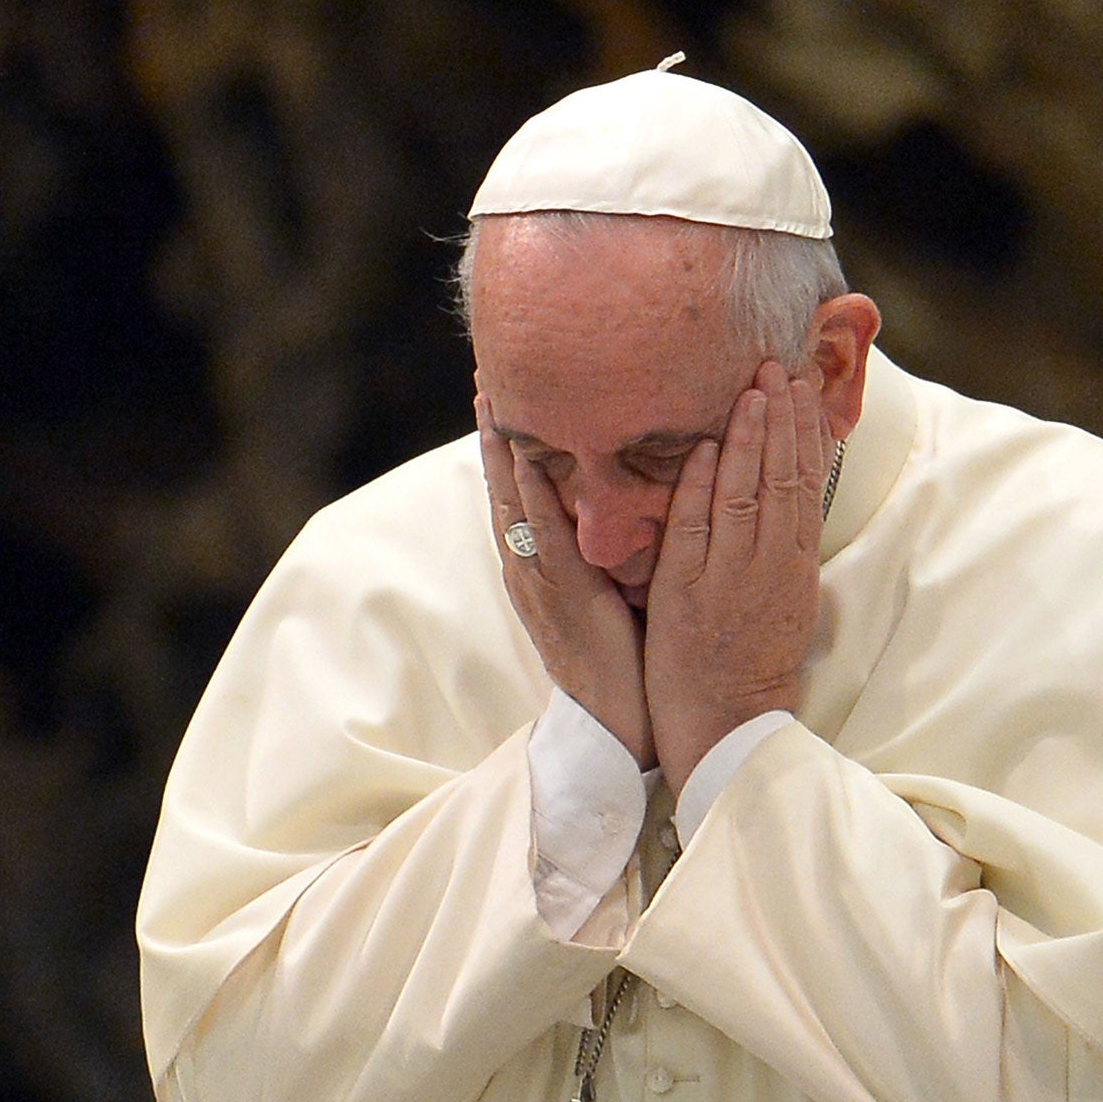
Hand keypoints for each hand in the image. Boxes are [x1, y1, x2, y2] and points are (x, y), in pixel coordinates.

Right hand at [477, 396, 654, 766]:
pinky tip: (527, 460)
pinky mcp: (561, 593)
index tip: (498, 399)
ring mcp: (538, 580)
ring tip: (491, 403)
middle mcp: (527, 568)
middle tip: (484, 380)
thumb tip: (609, 506)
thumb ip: (597, 550)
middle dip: (493, 436)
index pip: (515, 495)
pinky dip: (533, 494)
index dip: (504, 447)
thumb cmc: (618, 658)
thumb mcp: (601, 591)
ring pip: (512, 504)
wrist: (614, 721)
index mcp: (536, 567)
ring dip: (501, 452)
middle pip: (502, 489)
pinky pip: (542, 534)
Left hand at [644, 362, 827, 792]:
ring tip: (751, 389)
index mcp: (795, 565)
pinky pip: (694, 529)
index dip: (804, 434)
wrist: (727, 723)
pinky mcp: (687, 592)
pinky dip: (698, 487)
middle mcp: (769, 564)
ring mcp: (729, 576)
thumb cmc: (752, 663)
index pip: (806, 485)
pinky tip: (700, 448)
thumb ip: (783, 549)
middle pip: (782, 478)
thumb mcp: (784, 600)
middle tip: (778, 365)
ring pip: (744, 493)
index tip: (801, 389)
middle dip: (781, 419)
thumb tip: (789, 500)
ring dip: (747, 438)